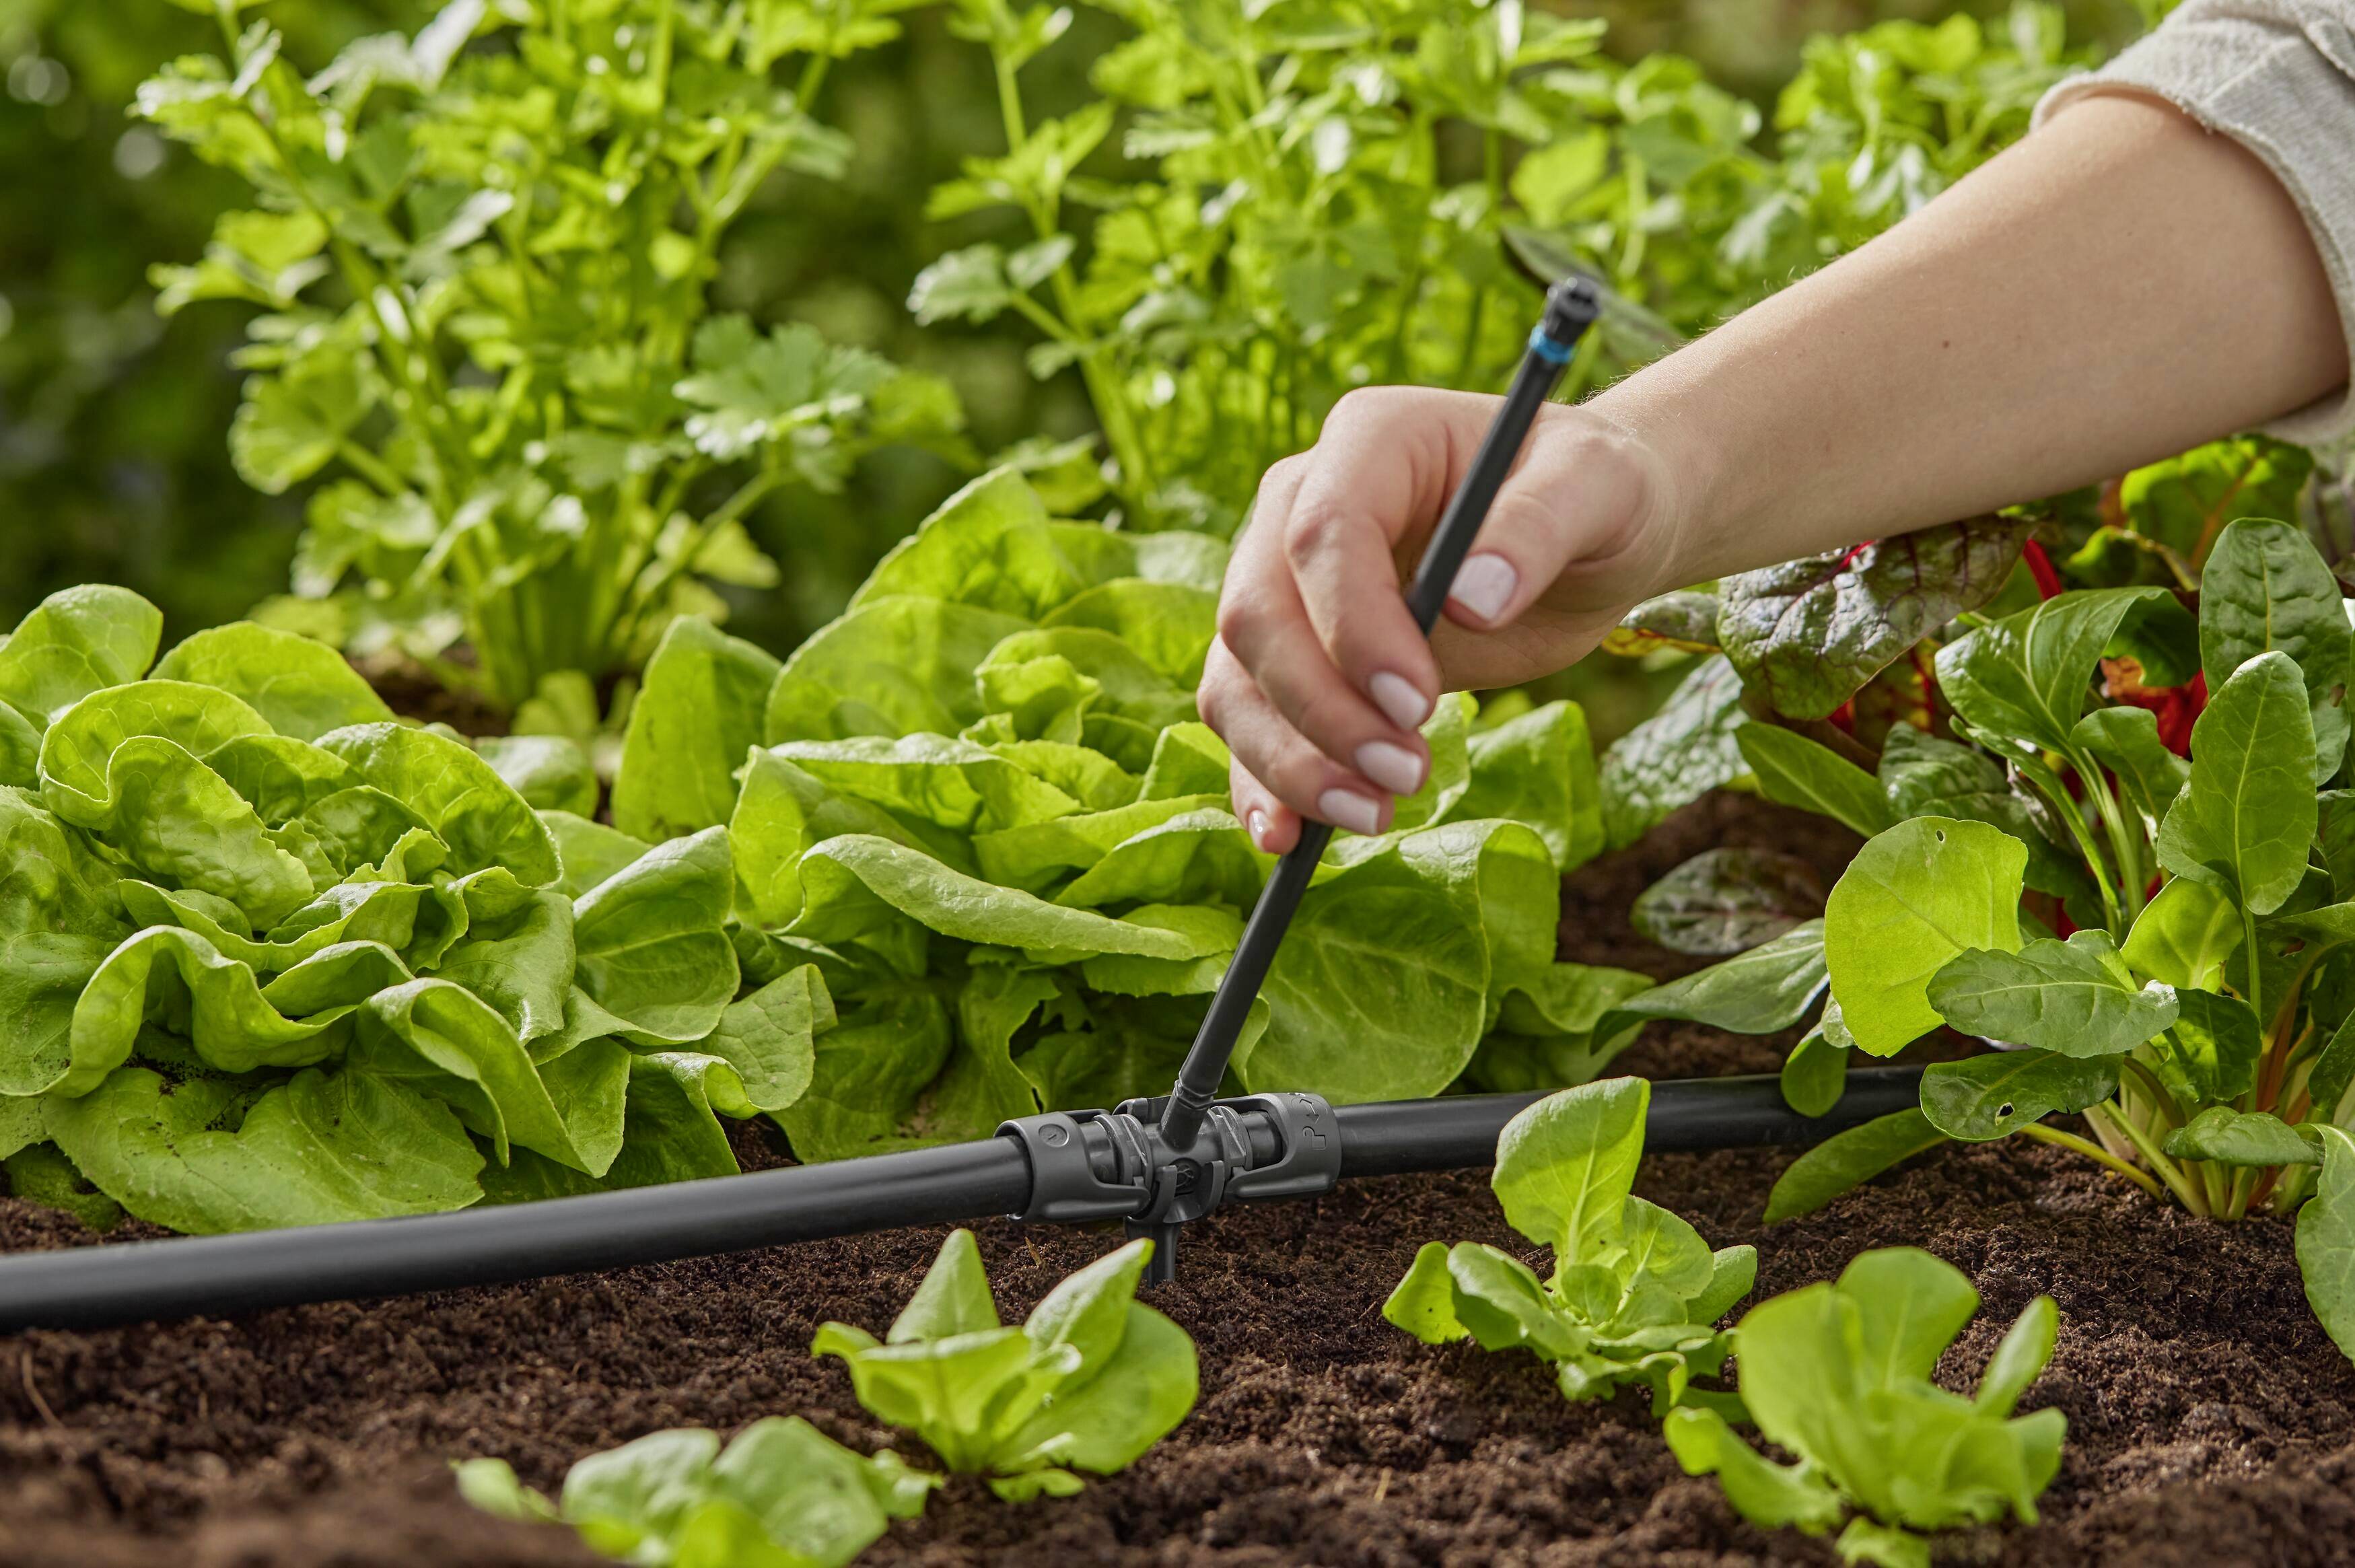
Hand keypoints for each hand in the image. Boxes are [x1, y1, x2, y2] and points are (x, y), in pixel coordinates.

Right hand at [1198, 385, 1682, 852]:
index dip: (1354, 625)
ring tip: (1375, 813)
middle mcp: (1300, 507)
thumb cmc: (1593, 492)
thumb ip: (1539, 526)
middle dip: (1322, 710)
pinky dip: (1261, 781)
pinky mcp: (1294, 655)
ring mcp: (1284, 583)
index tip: (1419, 702)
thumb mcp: (1598, 486)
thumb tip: (1475, 599)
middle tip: (1409, 775)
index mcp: (1367, 442)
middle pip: (1257, 614)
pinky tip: (1288, 837)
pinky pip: (1247, 719)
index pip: (1321, 534)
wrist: (1585, 533)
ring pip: (1236, 678)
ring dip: (1291, 760)